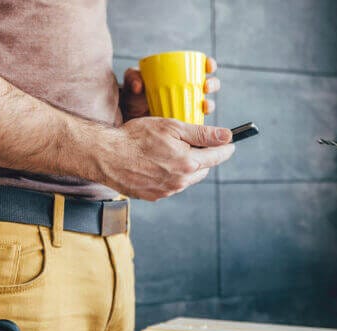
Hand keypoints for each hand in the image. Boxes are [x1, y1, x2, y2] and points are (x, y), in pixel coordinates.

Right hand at [94, 117, 233, 200]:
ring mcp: (167, 191)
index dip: (225, 148)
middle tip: (194, 143)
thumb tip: (226, 136)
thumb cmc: (136, 137)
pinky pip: (170, 185)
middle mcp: (180, 181)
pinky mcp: (154, 196)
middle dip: (203, 156)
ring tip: (169, 151)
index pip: (217, 157)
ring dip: (185, 166)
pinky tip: (156, 163)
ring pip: (186, 178)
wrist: (106, 156)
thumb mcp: (171, 127)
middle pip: (203, 169)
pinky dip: (169, 174)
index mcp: (188, 163)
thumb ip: (202, 133)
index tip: (230, 143)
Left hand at [120, 57, 219, 121]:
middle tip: (206, 87)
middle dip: (213, 84)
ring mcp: (188, 108)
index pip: (200, 67)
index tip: (209, 66)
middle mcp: (188, 91)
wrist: (130, 120)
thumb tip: (139, 85)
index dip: (209, 65)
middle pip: (208, 85)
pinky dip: (201, 125)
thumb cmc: (133, 98)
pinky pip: (198, 124)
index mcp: (180, 76)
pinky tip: (199, 124)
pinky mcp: (186, 124)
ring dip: (210, 104)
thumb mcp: (132, 85)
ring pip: (206, 104)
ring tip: (205, 105)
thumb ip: (133, 79)